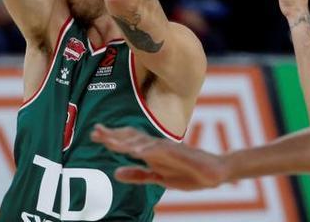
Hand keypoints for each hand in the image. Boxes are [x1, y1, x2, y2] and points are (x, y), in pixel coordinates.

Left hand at [91, 125, 226, 189]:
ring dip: (126, 141)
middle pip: (131, 138)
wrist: (215, 172)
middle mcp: (157, 146)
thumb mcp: (158, 177)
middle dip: (113, 135)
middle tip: (94, 131)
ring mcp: (168, 148)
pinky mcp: (179, 153)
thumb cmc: (188, 172)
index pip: (128, 141)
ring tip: (110, 142)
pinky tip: (137, 151)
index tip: (94, 134)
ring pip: (143, 141)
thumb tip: (115, 172)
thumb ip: (138, 175)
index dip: (111, 137)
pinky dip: (149, 149)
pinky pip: (162, 150)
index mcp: (151, 151)